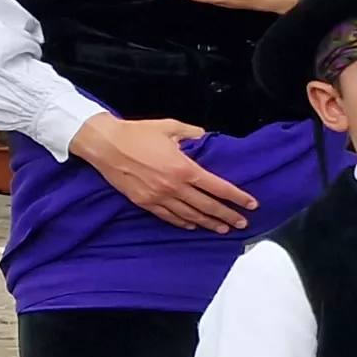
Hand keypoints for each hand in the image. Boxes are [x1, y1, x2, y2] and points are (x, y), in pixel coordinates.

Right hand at [71, 114, 256, 231]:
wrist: (105, 144)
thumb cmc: (136, 133)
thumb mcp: (170, 127)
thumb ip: (193, 133)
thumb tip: (205, 137)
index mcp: (184, 168)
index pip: (218, 187)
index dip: (237, 197)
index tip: (251, 205)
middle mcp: (174, 186)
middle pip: (207, 206)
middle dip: (227, 216)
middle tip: (242, 224)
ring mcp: (158, 197)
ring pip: (189, 215)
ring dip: (207, 223)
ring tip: (222, 229)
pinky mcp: (144, 202)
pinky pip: (168, 217)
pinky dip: (182, 223)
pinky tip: (192, 226)